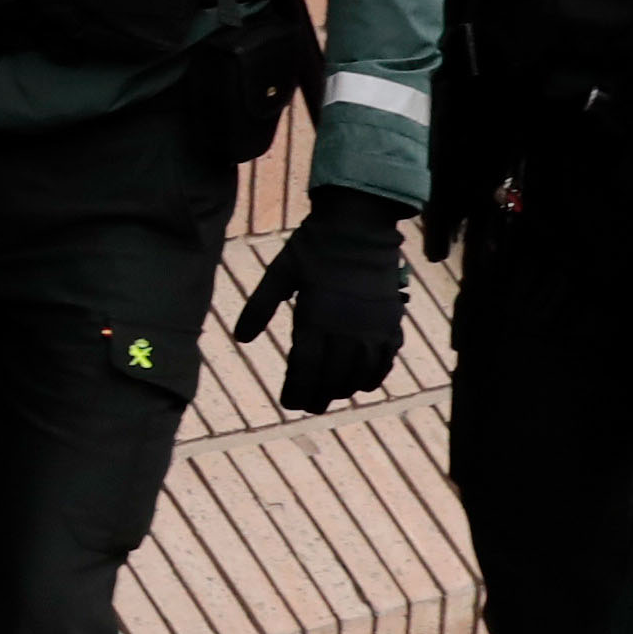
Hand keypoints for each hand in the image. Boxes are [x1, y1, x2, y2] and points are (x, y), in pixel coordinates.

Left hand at [233, 193, 411, 415]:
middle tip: (309, 406)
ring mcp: (372, 330)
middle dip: (318, 396)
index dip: (297, 391)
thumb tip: (241, 338)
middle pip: (331, 379)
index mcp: (315, 321)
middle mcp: (346, 332)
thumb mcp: (279, 274)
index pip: (304, 371)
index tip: (289, 403)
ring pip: (359, 376)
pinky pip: (385, 362)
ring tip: (332, 394)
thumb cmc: (314, 249)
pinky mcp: (391, 324)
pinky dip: (373, 376)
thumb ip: (259, 307)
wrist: (359, 227)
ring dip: (344, 389)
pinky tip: (362, 380)